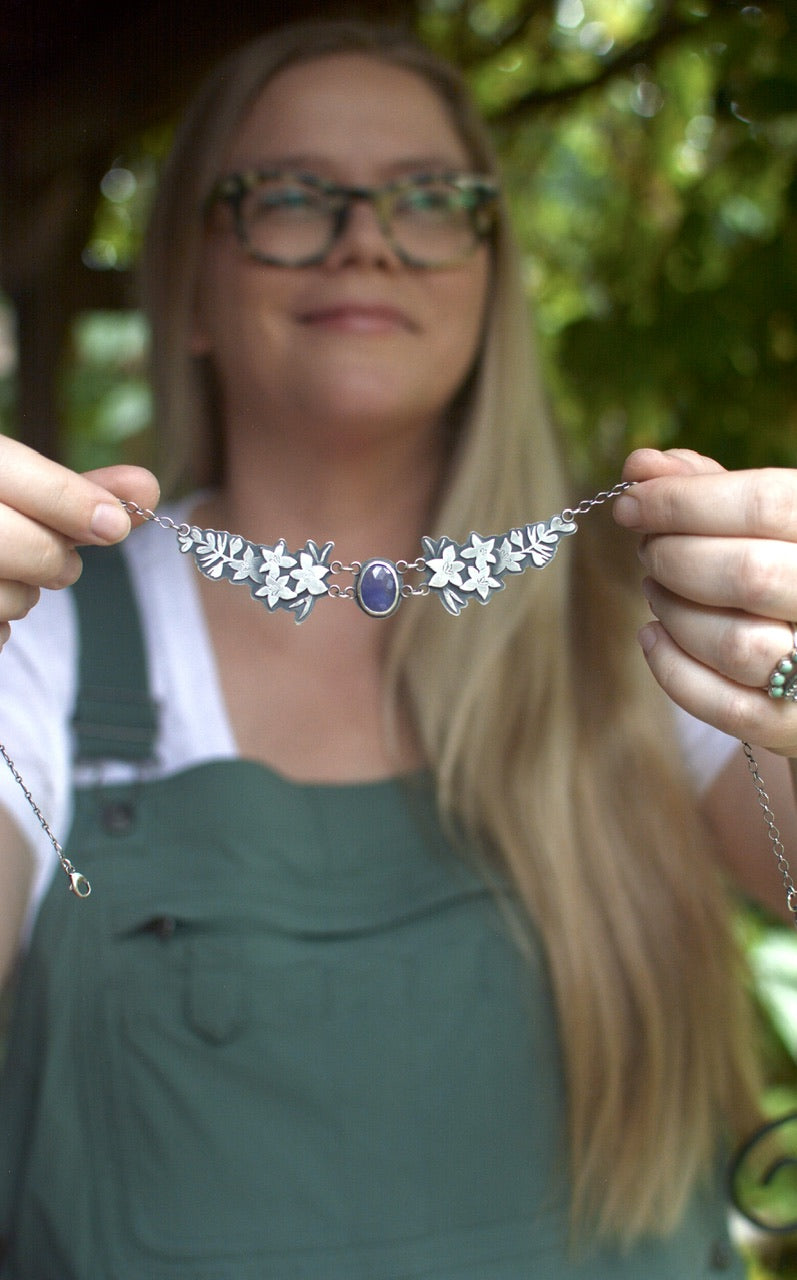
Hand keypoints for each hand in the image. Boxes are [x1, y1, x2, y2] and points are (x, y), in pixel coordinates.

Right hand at [0, 435, 159, 648]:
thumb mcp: (10, 491)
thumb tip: (146, 487)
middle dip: (54, 558)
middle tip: (58, 561)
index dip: (72, 501)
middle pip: (23, 544)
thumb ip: (71, 491)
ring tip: (2, 573)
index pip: (10, 470)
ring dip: (22, 594)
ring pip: (9, 598)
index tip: (116, 525)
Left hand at [613, 447, 796, 755]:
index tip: (630, 502)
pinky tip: (652, 636)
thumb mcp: (766, 520)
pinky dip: (673, 670)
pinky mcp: (795, 726)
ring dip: (674, 611)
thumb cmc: (788, 571)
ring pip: (736, 644)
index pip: (764, 504)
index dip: (683, 500)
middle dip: (674, 556)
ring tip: (655, 588)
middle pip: (747, 574)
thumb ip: (709, 488)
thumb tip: (640, 465)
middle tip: (647, 548)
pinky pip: (726, 706)